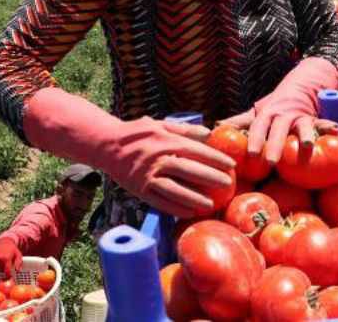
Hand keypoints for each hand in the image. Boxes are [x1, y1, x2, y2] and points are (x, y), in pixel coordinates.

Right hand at [0, 238, 21, 276]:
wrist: (4, 242)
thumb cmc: (12, 249)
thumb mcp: (18, 255)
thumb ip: (19, 263)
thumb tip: (18, 271)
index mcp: (6, 258)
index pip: (6, 271)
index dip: (8, 275)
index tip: (9, 277)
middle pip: (0, 271)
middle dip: (3, 270)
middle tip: (6, 267)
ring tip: (1, 264)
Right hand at [109, 119, 235, 217]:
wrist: (106, 145)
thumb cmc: (138, 133)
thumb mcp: (161, 125)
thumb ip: (185, 129)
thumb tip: (209, 133)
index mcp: (165, 141)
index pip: (196, 150)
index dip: (215, 158)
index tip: (231, 164)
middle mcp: (157, 159)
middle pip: (188, 170)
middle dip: (210, 177)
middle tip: (229, 184)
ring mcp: (147, 176)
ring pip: (174, 189)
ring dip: (194, 198)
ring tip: (211, 204)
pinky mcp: (139, 190)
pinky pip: (159, 201)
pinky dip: (175, 208)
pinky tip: (190, 212)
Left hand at [220, 109, 337, 163]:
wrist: (302, 83)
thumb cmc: (276, 104)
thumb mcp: (258, 111)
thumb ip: (240, 121)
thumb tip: (216, 127)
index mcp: (267, 114)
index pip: (257, 127)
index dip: (253, 139)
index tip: (248, 154)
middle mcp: (282, 114)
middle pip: (277, 130)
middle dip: (274, 144)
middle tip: (270, 162)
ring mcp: (299, 116)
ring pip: (302, 126)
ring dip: (305, 135)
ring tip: (308, 146)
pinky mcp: (314, 117)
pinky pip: (322, 122)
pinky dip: (329, 125)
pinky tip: (336, 130)